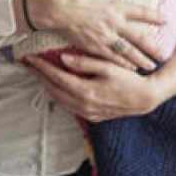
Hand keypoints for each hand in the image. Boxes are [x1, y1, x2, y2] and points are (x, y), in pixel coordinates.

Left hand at [23, 53, 167, 121]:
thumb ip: (85, 62)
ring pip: (59, 100)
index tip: (31, 58)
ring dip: (48, 86)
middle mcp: (83, 105)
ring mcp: (87, 113)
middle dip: (40, 76)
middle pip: (53, 90)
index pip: (56, 77)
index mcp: (86, 92)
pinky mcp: (92, 117)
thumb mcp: (108, 66)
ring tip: (40, 73)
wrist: (145, 98)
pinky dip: (60, 95)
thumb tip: (63, 58)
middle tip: (30, 65)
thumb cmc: (130, 79)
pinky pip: (69, 106)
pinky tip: (57, 86)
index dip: (42, 67)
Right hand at [27, 0, 166, 69]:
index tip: (166, 20)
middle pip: (139, 39)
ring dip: (140, 60)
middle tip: (164, 55)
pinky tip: (128, 68)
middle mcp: (113, 24)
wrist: (53, 6)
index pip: (141, 12)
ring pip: (127, 52)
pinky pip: (110, 58)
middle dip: (153, 48)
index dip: (155, 16)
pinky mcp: (92, 46)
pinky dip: (121, 63)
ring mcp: (103, 37)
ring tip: (150, 66)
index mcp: (116, 7)